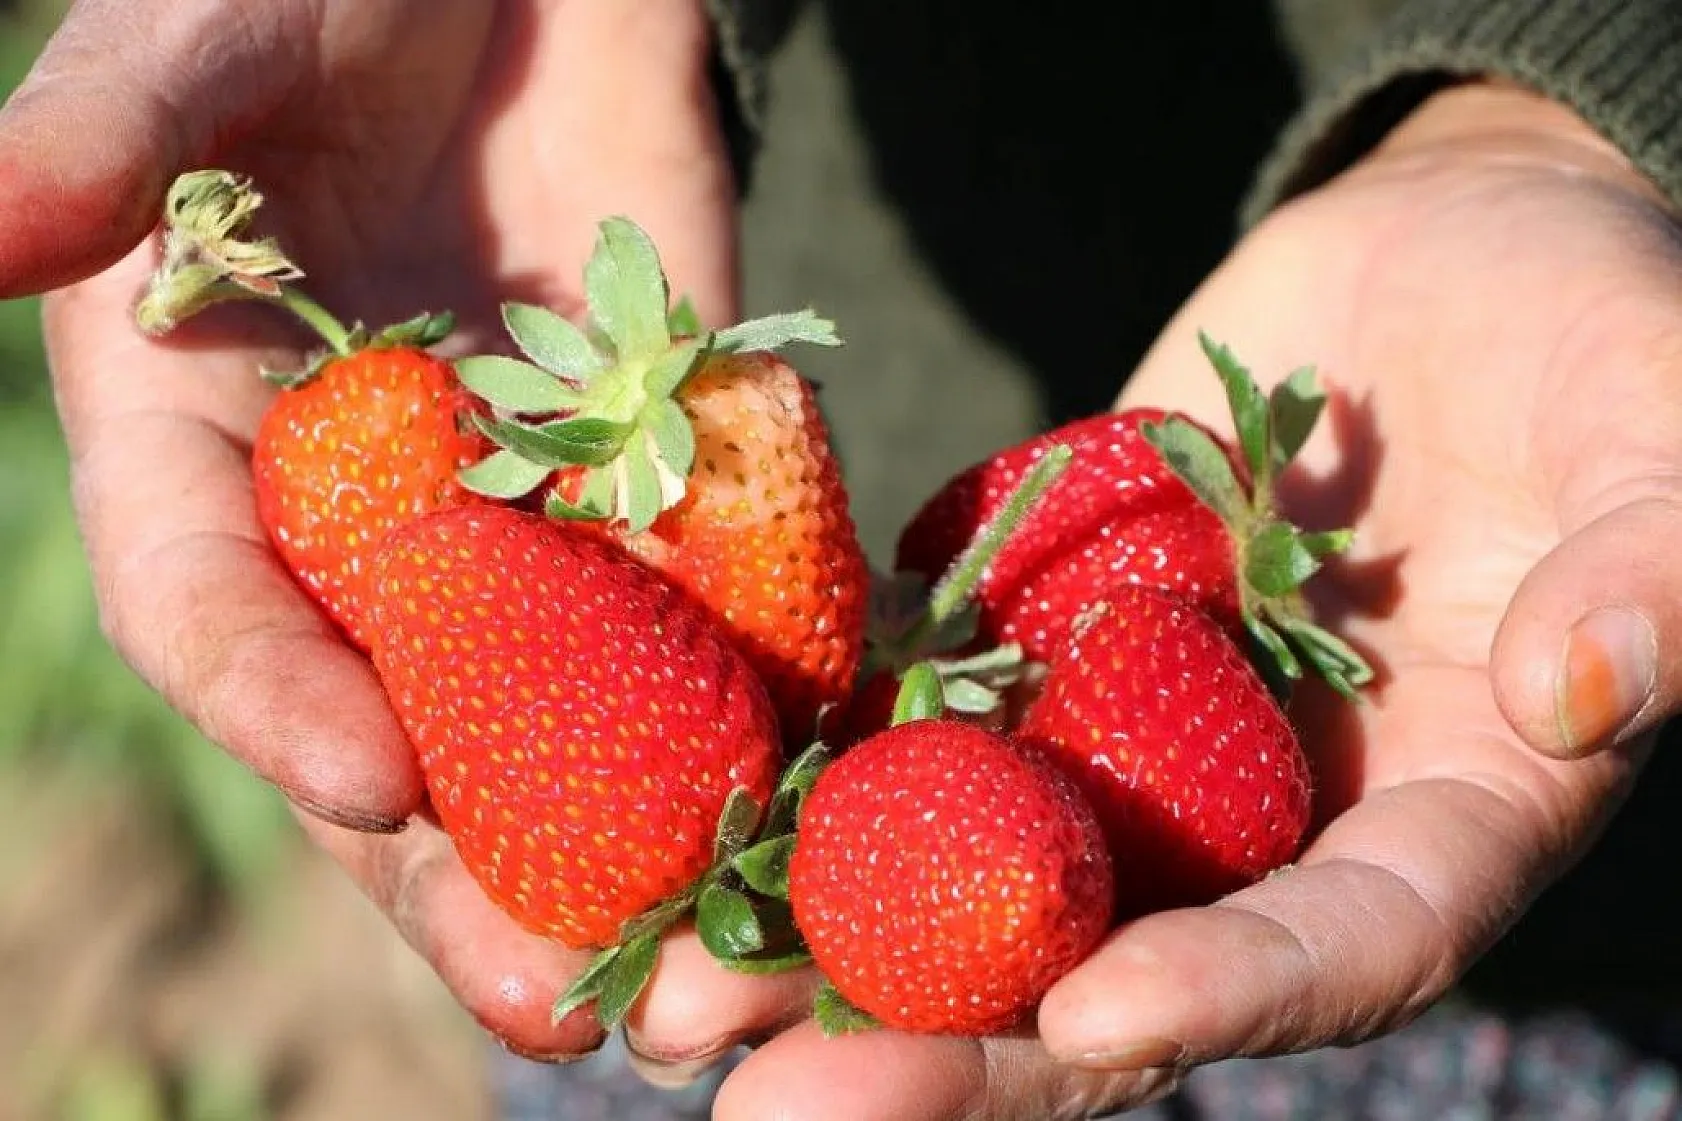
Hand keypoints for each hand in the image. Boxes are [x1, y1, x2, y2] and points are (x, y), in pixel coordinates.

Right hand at [20, 0, 749, 1060]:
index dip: (278, 707)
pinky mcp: (670, 497)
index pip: (220, 616)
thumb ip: (113, 138)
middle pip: (412, 743)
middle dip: (478, 885)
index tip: (368, 785)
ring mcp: (529, 531)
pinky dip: (776, 729)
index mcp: (210, 452)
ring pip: (576, 736)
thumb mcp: (210, 40)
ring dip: (649, 868)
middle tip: (565, 1015)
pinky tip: (837, 828)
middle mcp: (366, 533)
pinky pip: (721, 629)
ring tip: (727, 986)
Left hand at [642, 80, 1681, 1117]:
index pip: (1338, 946)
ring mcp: (1138, 730)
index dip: (1221, 995)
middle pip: (1104, 960)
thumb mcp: (1668, 428)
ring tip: (673, 996)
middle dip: (949, 1044)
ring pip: (971, 868)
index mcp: (1441, 816)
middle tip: (773, 1103)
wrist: (1441, 261)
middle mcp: (1267, 809)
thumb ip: (1658, 570)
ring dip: (826, 939)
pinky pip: (919, 712)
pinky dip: (813, 764)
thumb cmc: (1596, 338)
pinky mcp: (1039, 635)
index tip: (1084, 1024)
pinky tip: (669, 804)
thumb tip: (1592, 687)